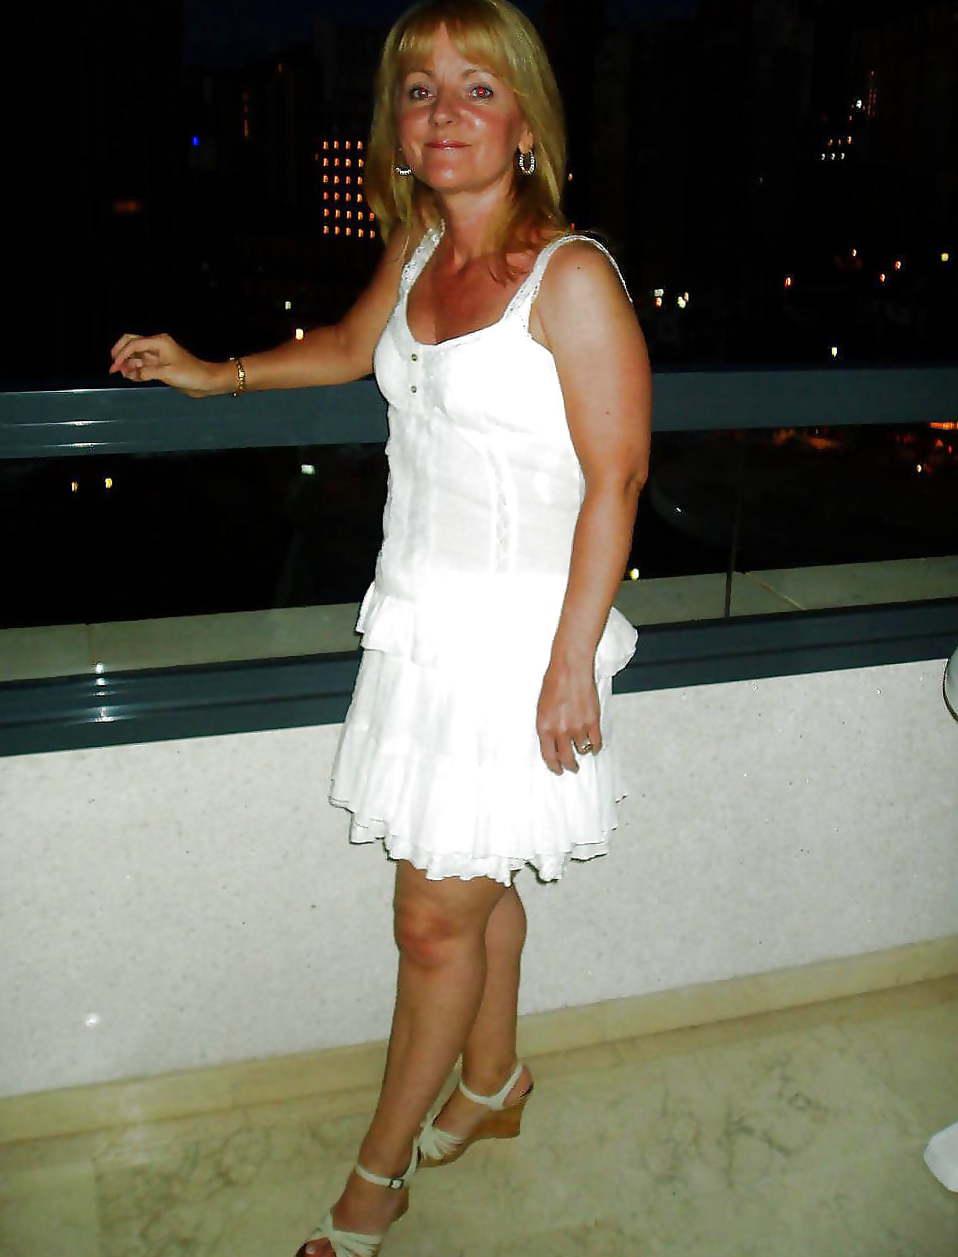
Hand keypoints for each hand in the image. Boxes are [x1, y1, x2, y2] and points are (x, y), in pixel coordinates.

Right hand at [108, 332, 224, 396]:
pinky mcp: (160, 366)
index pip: (133, 344)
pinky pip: (143, 365)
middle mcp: (156, 346)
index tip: (114, 367)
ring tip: (125, 375)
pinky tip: (132, 377)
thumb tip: (131, 373)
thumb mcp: (167, 373)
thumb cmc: (190, 374)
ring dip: (128, 364)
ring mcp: (157, 356)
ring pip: (136, 356)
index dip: (121, 355)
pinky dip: (136, 370)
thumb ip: (147, 372)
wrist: (206, 381)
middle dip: (120, 354)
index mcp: (158, 342)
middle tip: (114, 367)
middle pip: (131, 343)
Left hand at [535, 656, 601, 774]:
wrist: (570, 668)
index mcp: (544, 727)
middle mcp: (560, 731)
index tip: (557, 769)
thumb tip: (551, 740)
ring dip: (582, 751)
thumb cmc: (554, 682)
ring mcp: (578, 727)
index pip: (548, 756)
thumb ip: (546, 725)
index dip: (554, 766)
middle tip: (571, 767)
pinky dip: (595, 746)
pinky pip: (596, 742)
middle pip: (566, 758)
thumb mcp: (541, 707)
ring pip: (582, 750)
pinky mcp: (592, 722)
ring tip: (582, 748)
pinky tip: (594, 745)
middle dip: (569, 765)